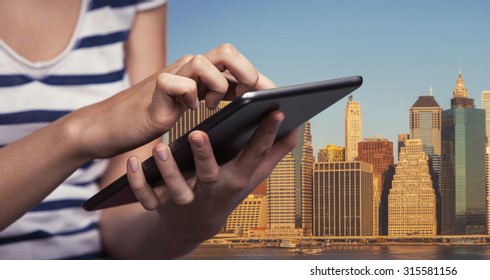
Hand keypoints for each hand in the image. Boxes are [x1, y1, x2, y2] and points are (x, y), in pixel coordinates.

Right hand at [69, 43, 274, 158]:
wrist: (111, 127)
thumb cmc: (155, 118)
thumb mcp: (194, 107)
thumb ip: (218, 100)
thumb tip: (255, 108)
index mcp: (202, 74)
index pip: (236, 64)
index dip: (258, 77)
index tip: (277, 95)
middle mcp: (189, 68)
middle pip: (226, 51)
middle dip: (245, 72)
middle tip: (250, 95)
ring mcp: (172, 75)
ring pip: (204, 61)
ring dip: (217, 85)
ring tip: (212, 105)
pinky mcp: (154, 89)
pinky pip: (175, 81)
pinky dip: (187, 95)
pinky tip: (188, 109)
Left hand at [125, 111, 297, 242]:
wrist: (195, 225)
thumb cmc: (228, 189)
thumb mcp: (253, 174)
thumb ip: (274, 152)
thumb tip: (297, 128)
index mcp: (238, 178)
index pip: (255, 155)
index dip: (267, 134)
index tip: (276, 110)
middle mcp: (213, 190)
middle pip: (210, 175)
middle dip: (204, 156)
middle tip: (199, 134)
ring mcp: (186, 199)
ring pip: (176, 187)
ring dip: (167, 170)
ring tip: (160, 149)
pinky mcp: (161, 204)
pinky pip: (146, 196)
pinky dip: (137, 182)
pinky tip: (131, 161)